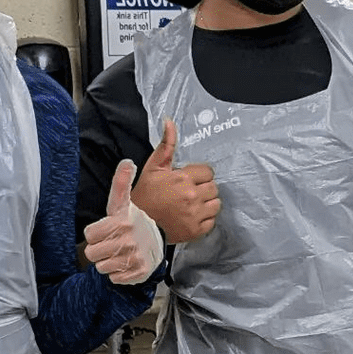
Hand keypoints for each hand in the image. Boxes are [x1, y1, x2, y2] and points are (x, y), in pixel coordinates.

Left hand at [84, 161, 164, 285]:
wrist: (157, 242)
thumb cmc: (134, 222)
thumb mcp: (123, 202)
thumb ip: (120, 183)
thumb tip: (126, 162)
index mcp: (121, 222)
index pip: (90, 235)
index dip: (96, 233)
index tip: (107, 230)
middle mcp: (128, 241)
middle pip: (93, 253)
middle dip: (100, 249)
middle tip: (112, 243)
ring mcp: (134, 258)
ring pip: (101, 267)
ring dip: (108, 261)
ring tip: (119, 253)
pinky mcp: (138, 273)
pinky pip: (114, 278)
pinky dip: (118, 273)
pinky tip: (126, 263)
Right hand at [130, 119, 219, 244]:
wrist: (136, 224)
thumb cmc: (144, 195)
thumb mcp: (153, 167)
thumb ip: (166, 145)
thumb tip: (170, 122)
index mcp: (183, 178)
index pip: (208, 172)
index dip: (199, 175)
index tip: (189, 180)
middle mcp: (192, 196)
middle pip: (214, 187)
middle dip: (203, 188)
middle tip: (189, 193)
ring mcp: (196, 214)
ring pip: (216, 204)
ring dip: (207, 204)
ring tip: (192, 205)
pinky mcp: (197, 230)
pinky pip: (212, 221)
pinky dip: (205, 219)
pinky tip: (192, 217)